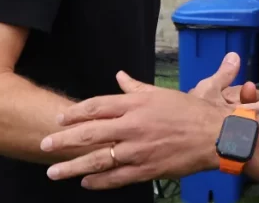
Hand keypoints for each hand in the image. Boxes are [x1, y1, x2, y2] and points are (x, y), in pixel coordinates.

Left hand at [40, 54, 258, 189]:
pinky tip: (85, 182)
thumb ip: (136, 87)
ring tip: (53, 171)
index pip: (97, 106)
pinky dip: (99, 181)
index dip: (75, 113)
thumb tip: (120, 76)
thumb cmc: (190, 111)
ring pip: (98, 159)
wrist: (214, 135)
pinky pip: (116, 178)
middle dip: (63, 140)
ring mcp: (138, 150)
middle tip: (44, 145)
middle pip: (90, 133)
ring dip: (72, 166)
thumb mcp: (161, 94)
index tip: (60, 118)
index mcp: (136, 104)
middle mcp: (133, 126)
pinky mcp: (146, 169)